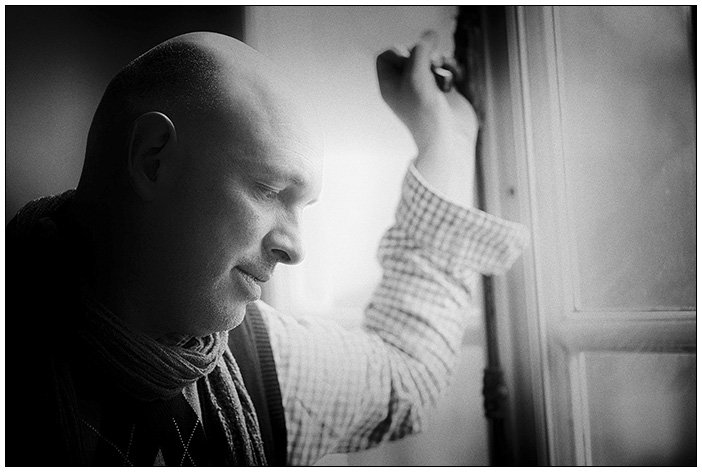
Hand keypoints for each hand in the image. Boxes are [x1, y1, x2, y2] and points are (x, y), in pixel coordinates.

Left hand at [376, 31, 478, 203]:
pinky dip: (450, 69)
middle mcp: (405, 86)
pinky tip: (453, 80)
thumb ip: (420, 50)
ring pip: (431, 59)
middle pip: (411, 54)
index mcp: (390, 85)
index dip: (398, 52)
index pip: (386, 56)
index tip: (409, 61)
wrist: (447, 139)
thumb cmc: (425, 113)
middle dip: (423, 54)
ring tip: (442, 75)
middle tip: (430, 66)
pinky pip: (446, 69)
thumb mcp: (416, 75)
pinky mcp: (443, 91)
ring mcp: (425, 88)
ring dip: (439, 61)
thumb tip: (430, 35)